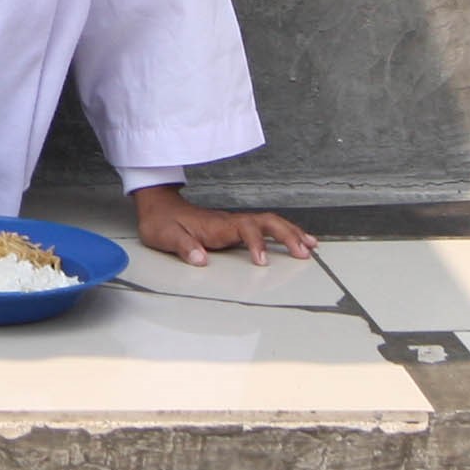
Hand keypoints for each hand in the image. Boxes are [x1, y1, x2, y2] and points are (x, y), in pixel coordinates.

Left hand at [133, 185, 313, 268]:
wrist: (158, 207)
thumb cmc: (162, 223)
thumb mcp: (165, 235)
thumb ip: (183, 246)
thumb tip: (200, 259)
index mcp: (217, 225)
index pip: (244, 229)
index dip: (256, 243)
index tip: (262, 261)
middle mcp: (230, 222)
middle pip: (266, 222)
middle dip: (287, 235)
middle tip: (304, 253)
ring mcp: (234, 224)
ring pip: (269, 223)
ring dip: (291, 233)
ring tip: (311, 246)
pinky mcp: (235, 228)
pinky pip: (264, 228)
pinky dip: (283, 233)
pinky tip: (295, 241)